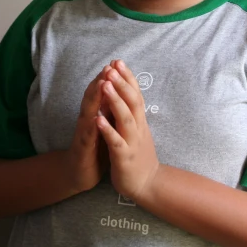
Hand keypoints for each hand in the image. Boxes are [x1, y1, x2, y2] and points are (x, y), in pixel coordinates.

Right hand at [66, 66, 110, 193]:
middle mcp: (88, 120)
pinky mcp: (83, 148)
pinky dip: (91, 126)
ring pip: (88, 112)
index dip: (110, 78)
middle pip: (94, 96)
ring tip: (102, 83)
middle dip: (101, 81)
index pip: (102, 92)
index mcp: (97, 114)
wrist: (80, 174)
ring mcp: (84, 133)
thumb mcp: (104, 126)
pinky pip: (87, 136)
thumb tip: (117, 91)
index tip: (118, 63)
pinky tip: (95, 118)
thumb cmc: (95, 149)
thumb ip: (108, 110)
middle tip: (109, 66)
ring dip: (94, 97)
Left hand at [96, 60, 160, 202]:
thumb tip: (128, 94)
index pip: (135, 94)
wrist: (147, 185)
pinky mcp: (124, 157)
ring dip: (115, 101)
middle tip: (113, 66)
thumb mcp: (137, 130)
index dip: (128, 78)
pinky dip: (108, 130)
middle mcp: (138, 128)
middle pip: (132, 101)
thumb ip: (133, 113)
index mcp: (139, 121)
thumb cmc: (139, 156)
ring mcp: (132, 142)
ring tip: (106, 85)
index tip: (118, 61)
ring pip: (125, 118)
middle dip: (122, 83)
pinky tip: (98, 120)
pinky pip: (116, 142)